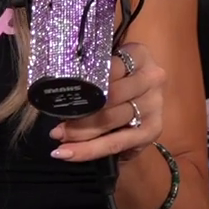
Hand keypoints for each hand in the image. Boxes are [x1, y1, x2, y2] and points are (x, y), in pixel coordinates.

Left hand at [50, 41, 166, 161]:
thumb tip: (56, 81)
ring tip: (58, 137)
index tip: (62, 91)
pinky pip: (116, 143)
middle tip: (55, 123)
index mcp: (139, 55)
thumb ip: (92, 68)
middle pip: (110, 97)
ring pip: (110, 121)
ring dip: (80, 132)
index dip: (85, 81)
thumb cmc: (120, 76)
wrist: (143, 95)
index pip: (108, 67)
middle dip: (79, 112)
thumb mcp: (110, 64)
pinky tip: (68, 153)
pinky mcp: (152, 130)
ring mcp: (154, 105)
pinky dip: (90, 150)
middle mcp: (151, 79)